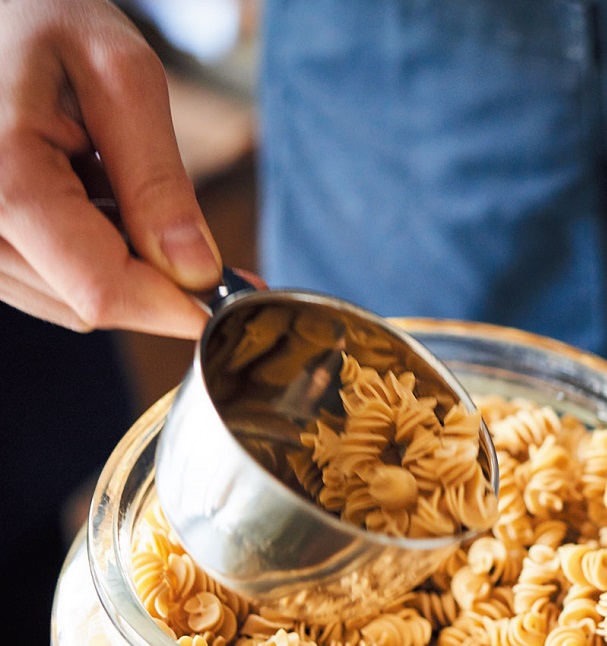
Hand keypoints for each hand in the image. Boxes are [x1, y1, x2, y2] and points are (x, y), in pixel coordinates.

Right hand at [0, 0, 219, 336]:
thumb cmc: (41, 15)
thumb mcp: (121, 77)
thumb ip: (159, 181)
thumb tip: (198, 271)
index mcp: (4, 179)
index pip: (102, 290)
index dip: (178, 305)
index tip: (234, 294)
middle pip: (87, 303)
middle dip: (152, 280)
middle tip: (187, 232)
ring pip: (67, 301)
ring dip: (114, 262)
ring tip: (107, 181)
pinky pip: (43, 281)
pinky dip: (83, 252)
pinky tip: (84, 193)